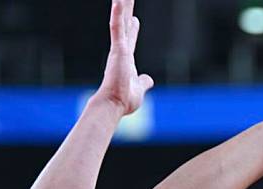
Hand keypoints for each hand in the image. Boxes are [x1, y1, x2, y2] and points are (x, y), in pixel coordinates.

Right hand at [97, 0, 153, 114]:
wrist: (113, 105)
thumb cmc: (124, 100)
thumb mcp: (139, 90)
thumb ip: (144, 83)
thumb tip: (149, 80)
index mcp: (126, 60)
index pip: (130, 39)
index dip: (132, 28)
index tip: (134, 18)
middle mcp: (121, 51)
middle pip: (124, 24)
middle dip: (127, 9)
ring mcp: (119, 48)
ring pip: (120, 20)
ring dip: (122, 4)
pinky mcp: (117, 49)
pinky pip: (117, 27)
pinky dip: (117, 14)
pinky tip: (118, 1)